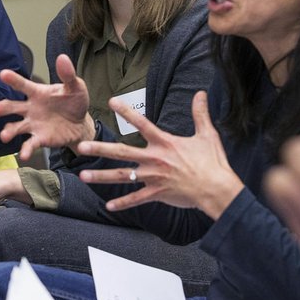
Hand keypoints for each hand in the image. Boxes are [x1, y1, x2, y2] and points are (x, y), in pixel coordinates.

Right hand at [0, 54, 94, 160]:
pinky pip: (30, 144)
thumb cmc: (74, 102)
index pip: (23, 85)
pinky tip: (24, 155)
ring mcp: (33, 124)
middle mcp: (31, 108)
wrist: (81, 125)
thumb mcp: (75, 87)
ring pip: (16, 127)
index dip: (13, 79)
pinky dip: (26, 150)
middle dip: (1, 108)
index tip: (3, 74)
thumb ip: (68, 75)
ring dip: (8, 131)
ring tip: (4, 136)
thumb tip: (62, 58)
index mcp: (38, 93)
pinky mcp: (40, 139)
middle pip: (12, 106)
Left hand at [76, 91, 242, 219]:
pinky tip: (108, 205)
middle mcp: (154, 159)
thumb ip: (200, 113)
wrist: (218, 189)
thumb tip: (201, 93)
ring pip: (122, 176)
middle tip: (80, 147)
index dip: (126, 111)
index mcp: (164, 142)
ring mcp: (154, 177)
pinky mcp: (157, 193)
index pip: (142, 123)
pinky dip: (123, 203)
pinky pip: (136, 198)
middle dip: (100, 149)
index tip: (111, 101)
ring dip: (101, 176)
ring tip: (83, 176)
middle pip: (121, 152)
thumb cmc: (213, 162)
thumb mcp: (207, 134)